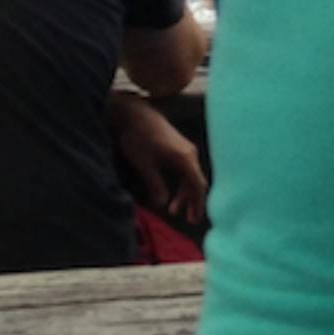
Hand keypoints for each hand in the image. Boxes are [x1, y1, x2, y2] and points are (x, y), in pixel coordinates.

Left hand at [110, 93, 207, 229]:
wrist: (136, 114)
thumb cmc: (139, 138)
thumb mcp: (145, 164)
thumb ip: (155, 185)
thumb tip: (162, 205)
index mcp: (185, 159)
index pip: (197, 186)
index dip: (197, 203)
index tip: (193, 219)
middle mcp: (190, 155)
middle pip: (197, 182)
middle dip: (193, 202)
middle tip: (189, 220)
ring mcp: (186, 151)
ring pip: (191, 177)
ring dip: (185, 194)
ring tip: (174, 210)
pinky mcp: (179, 149)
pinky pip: (186, 171)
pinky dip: (182, 184)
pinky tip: (173, 193)